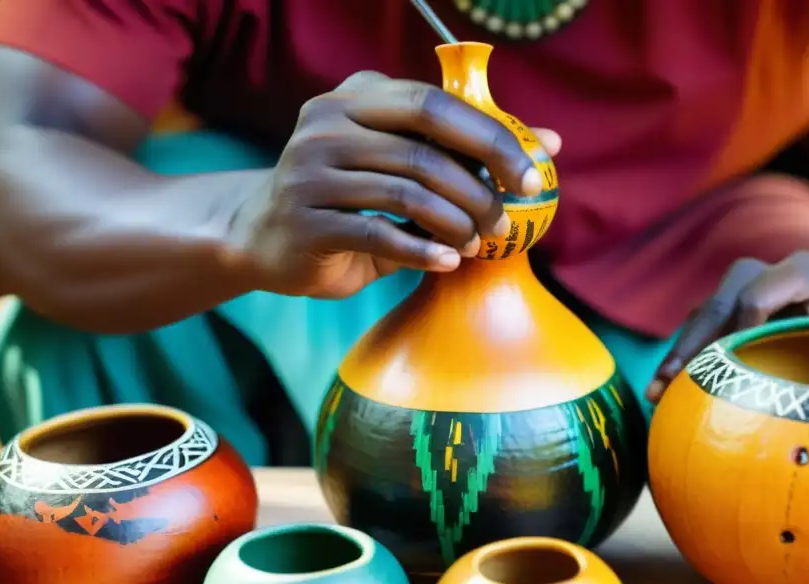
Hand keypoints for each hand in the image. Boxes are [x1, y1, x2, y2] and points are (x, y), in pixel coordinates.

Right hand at [227, 71, 561, 298]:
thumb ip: (460, 150)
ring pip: (406, 193)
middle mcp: (327, 126)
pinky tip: (448, 261)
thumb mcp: (396, 161)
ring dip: (456, 223)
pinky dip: (423, 251)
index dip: (490, 138)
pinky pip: (379, 235)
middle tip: (504, 219)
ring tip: (475, 243)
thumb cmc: (346, 196)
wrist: (260, 233)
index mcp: (355, 99)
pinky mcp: (307, 223)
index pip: (434, 104)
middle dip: (478, 188)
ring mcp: (311, 173)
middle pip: (424, 149)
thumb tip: (548, 142)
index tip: (531, 175)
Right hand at [645, 251, 808, 402]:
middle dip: (692, 344)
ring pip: (705, 314)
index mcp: (806, 271)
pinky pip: (704, 327)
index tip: (729, 370)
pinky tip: (667, 387)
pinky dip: (687, 356)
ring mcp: (748, 285)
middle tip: (669, 379)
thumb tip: (777, 392)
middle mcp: (770, 269)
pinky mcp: (735, 305)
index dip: (741, 330)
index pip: (757, 296)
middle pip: (720, 302)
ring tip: (656, 390)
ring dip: (681, 353)